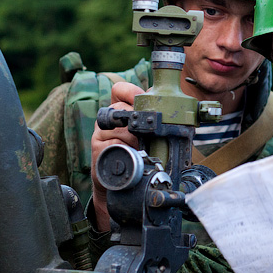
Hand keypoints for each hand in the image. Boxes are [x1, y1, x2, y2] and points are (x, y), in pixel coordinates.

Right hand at [89, 81, 144, 228]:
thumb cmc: (136, 154)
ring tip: (142, 149)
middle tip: (149, 132)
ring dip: (137, 139)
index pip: (120, 89)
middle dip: (140, 121)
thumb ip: (152, 118)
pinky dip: (128, 151)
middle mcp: (108, 118)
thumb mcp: (144, 133)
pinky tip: (131, 156)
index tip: (140, 98)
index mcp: (119, 109)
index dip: (130, 91)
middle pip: (124, 108)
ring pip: (122, 128)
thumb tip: (174, 106)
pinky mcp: (98, 148)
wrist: (120, 182)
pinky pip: (116, 144)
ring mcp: (100, 132)